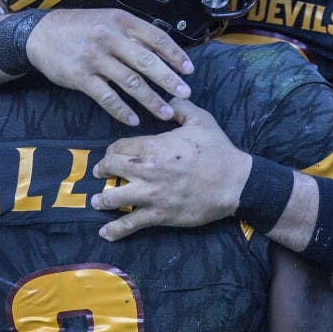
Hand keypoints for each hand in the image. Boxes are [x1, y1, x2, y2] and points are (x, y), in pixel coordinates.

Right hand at [26, 8, 194, 124]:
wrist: (40, 34)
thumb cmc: (82, 28)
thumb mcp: (109, 20)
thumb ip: (134, 34)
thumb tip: (165, 53)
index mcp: (121, 21)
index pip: (156, 38)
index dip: (175, 55)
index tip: (189, 70)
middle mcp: (109, 37)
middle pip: (146, 61)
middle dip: (169, 80)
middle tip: (185, 94)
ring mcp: (94, 58)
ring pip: (130, 82)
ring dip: (150, 100)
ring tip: (165, 113)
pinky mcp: (80, 77)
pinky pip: (106, 97)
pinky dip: (122, 110)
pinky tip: (134, 119)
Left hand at [91, 99, 252, 239]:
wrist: (234, 182)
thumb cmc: (218, 150)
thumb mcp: (201, 120)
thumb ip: (180, 107)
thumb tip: (168, 99)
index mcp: (153, 146)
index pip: (119, 147)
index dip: (112, 150)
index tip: (112, 154)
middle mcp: (146, 170)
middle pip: (111, 168)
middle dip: (103, 170)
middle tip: (102, 173)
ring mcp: (151, 195)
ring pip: (114, 197)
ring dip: (103, 199)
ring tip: (98, 201)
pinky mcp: (160, 214)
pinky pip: (131, 223)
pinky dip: (116, 229)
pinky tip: (105, 232)